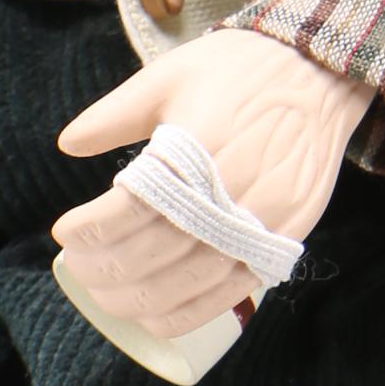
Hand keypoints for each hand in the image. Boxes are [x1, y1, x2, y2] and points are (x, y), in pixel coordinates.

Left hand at [52, 32, 374, 335]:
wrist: (320, 72)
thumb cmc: (239, 70)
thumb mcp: (169, 76)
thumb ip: (115, 113)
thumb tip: (67, 144)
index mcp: (196, 150)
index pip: (128, 211)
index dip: (88, 230)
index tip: (65, 231)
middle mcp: (230, 194)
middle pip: (152, 255)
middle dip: (102, 269)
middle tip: (78, 264)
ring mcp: (262, 223)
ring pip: (187, 284)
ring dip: (135, 299)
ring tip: (105, 293)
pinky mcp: (284, 239)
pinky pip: (230, 294)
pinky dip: (186, 314)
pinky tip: (154, 315)